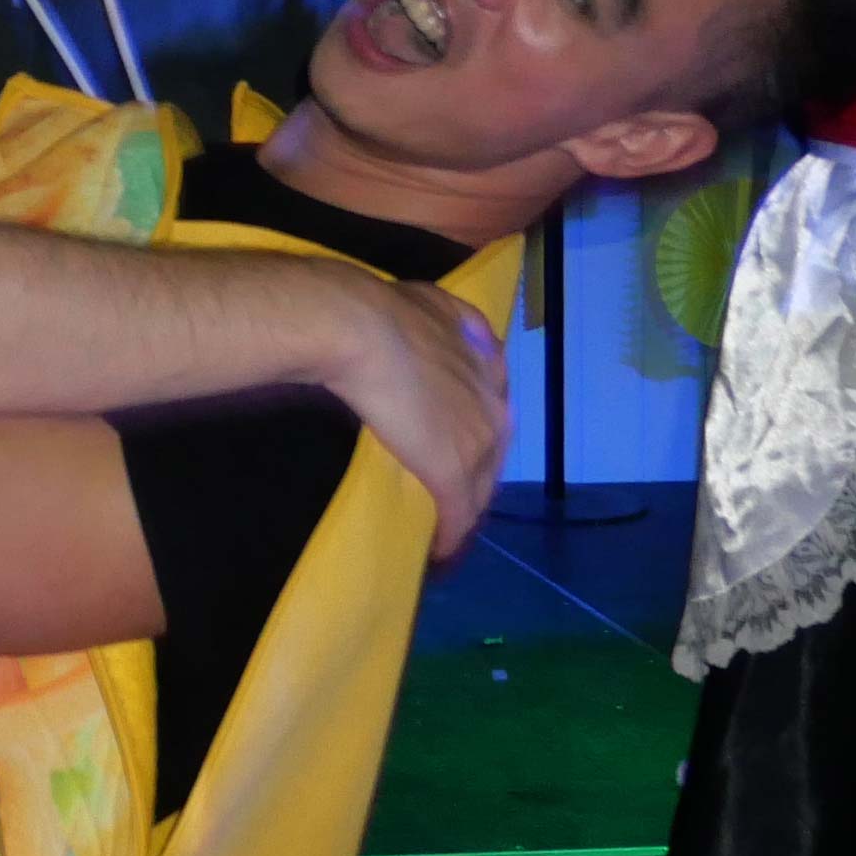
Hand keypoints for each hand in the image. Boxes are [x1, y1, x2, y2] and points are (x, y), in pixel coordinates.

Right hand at [308, 264, 507, 564]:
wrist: (361, 330)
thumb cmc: (378, 311)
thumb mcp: (424, 305)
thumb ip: (436, 322)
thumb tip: (423, 325)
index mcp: (489, 361)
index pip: (492, 408)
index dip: (474, 430)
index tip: (454, 444)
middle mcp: (494, 402)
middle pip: (493, 452)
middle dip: (477, 476)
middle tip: (452, 495)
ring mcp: (477, 440)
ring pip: (480, 487)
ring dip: (466, 509)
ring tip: (448, 527)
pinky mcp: (453, 472)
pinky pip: (458, 515)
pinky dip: (450, 536)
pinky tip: (438, 551)